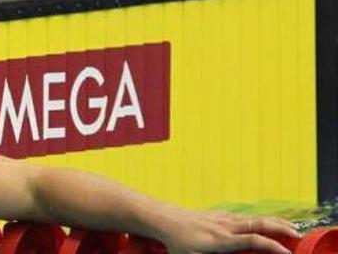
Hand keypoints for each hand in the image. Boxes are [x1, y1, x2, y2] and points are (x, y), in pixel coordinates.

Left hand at [158, 208, 299, 253]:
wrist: (164, 219)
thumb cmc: (176, 244)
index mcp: (220, 240)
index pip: (252, 240)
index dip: (272, 246)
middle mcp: (225, 227)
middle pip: (259, 223)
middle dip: (282, 228)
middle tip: (300, 237)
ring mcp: (223, 219)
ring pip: (255, 218)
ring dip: (275, 223)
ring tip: (292, 230)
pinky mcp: (220, 215)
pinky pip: (246, 218)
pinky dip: (262, 221)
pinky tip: (269, 225)